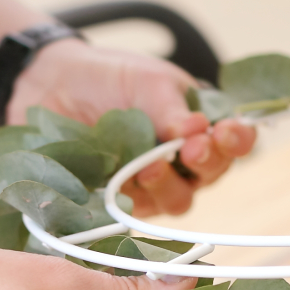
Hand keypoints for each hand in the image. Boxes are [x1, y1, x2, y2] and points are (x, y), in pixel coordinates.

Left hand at [10, 37, 255, 216]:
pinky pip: (133, 211)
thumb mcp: (147, 81)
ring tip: (150, 166)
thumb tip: (197, 129)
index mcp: (200, 126)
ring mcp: (152, 185)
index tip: (224, 132)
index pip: (233, 141)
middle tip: (192, 149)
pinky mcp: (119, 201)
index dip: (236, 142)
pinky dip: (131, 199)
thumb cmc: (109, 78)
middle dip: (205, 163)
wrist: (53, 85)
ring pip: (175, 200)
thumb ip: (170, 108)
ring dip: (167, 185)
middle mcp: (183, 161)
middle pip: (209, 176)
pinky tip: (123, 184)